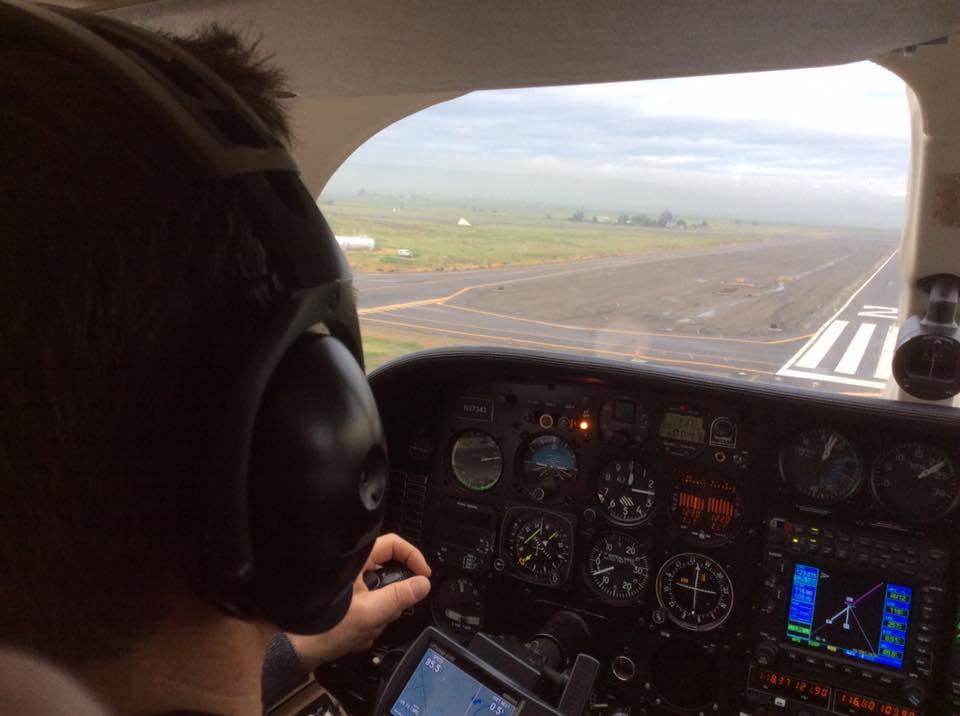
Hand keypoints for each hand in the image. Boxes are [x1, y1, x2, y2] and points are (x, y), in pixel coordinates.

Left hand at [286, 534, 431, 668]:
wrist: (298, 652)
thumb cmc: (322, 628)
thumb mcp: (369, 613)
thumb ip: (399, 597)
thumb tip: (422, 584)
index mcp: (356, 561)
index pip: (394, 545)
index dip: (413, 557)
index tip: (423, 575)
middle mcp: (352, 570)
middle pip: (390, 575)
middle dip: (392, 599)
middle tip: (387, 614)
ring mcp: (350, 588)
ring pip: (381, 596)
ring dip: (379, 616)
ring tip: (363, 630)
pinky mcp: (347, 604)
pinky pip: (370, 609)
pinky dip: (368, 623)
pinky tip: (355, 636)